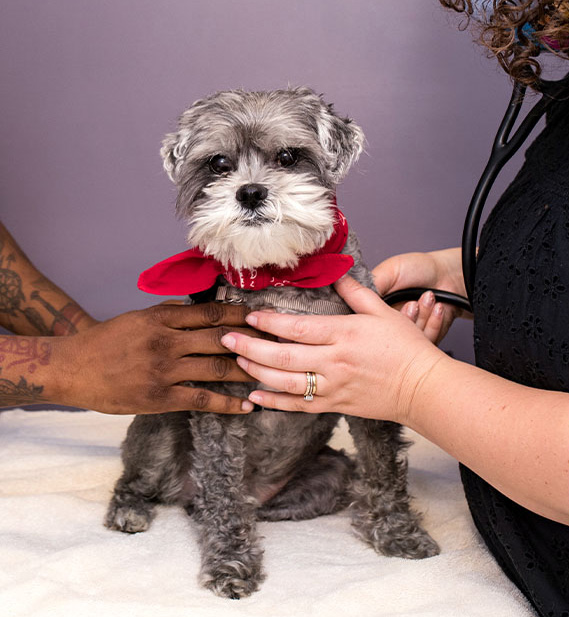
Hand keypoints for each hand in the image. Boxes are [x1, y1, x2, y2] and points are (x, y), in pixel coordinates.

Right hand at [51, 302, 259, 413]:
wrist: (72, 368)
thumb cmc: (106, 341)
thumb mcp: (138, 318)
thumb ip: (170, 316)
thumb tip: (202, 312)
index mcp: (162, 318)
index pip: (212, 313)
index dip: (241, 315)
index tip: (262, 317)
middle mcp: (167, 341)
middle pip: (221, 338)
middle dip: (253, 340)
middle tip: (278, 343)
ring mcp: (164, 370)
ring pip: (217, 368)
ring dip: (248, 370)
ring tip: (270, 373)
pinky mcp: (160, 397)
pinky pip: (202, 399)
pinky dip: (228, 404)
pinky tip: (246, 406)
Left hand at [220, 275, 445, 419]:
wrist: (425, 389)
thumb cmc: (407, 349)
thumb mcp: (383, 312)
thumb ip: (356, 293)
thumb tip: (338, 273)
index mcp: (344, 334)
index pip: (298, 328)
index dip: (269, 323)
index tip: (249, 316)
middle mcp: (335, 362)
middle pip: (284, 356)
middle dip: (250, 348)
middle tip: (226, 339)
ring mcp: (334, 387)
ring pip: (286, 382)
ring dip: (257, 372)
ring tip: (236, 362)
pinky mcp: (336, 405)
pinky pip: (299, 406)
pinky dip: (275, 403)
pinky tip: (255, 396)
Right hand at [373, 249, 467, 343]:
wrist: (448, 275)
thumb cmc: (420, 269)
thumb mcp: (390, 271)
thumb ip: (371, 285)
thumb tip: (350, 293)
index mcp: (376, 306)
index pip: (365, 321)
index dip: (373, 318)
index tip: (386, 309)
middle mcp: (389, 323)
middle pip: (386, 335)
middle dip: (403, 318)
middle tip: (412, 304)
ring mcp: (407, 334)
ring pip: (407, 340)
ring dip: (421, 317)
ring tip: (427, 299)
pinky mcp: (424, 340)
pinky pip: (426, 341)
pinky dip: (434, 322)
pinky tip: (437, 307)